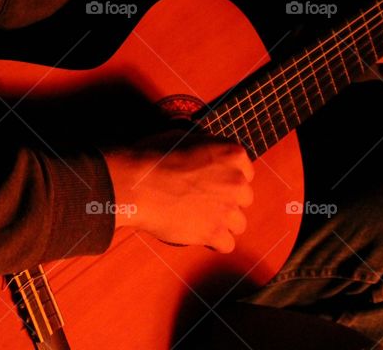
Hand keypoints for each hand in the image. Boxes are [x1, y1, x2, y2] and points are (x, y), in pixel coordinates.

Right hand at [103, 129, 253, 252]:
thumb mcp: (185, 137)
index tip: (213, 183)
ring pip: (238, 223)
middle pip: (244, 199)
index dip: (227, 179)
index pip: (245, 172)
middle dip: (227, 201)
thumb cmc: (153, 157)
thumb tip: (206, 154)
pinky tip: (197, 234)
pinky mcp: (215, 233)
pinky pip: (227, 244)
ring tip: (199, 219)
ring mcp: (228, 209)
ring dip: (222, 222)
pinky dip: (213, 242)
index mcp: (233, 154)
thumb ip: (205, 149)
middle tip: (203, 201)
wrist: (136, 184)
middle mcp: (237, 181)